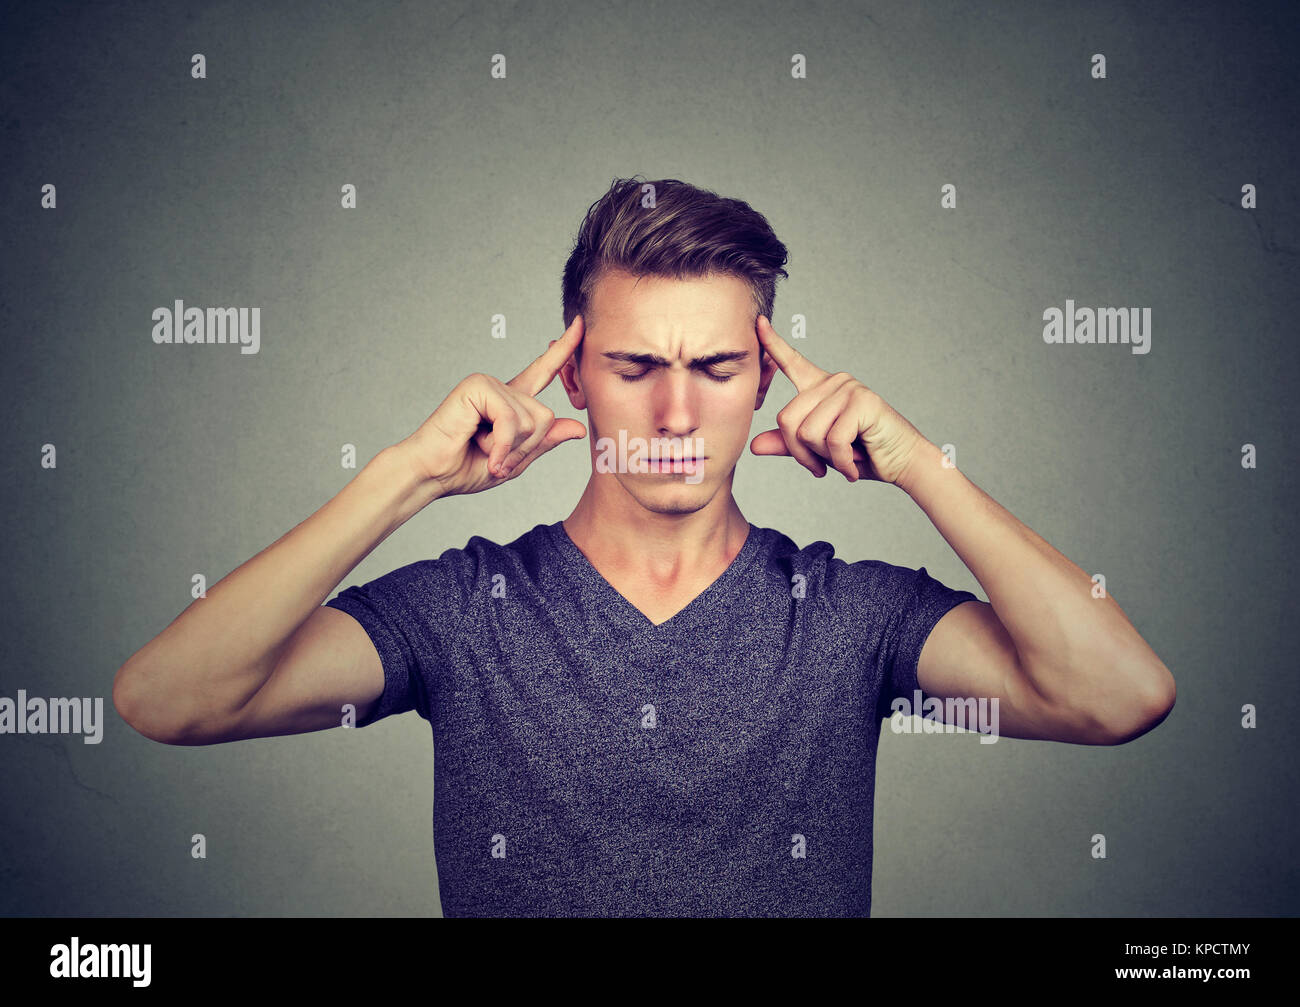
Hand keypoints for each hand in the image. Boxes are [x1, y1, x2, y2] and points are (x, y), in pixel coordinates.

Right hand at [396, 316, 587, 496]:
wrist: (430, 474)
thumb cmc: (465, 468)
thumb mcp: (516, 461)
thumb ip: (545, 442)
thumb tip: (579, 428)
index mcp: (511, 402)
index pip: (544, 371)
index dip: (564, 350)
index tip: (580, 324)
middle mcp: (502, 388)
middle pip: (545, 416)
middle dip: (525, 447)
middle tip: (494, 457)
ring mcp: (488, 384)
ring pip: (531, 420)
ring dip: (510, 447)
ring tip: (482, 449)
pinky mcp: (477, 386)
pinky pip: (511, 419)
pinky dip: (500, 444)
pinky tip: (480, 448)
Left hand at [750, 315, 928, 487]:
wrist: (903, 463)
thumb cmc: (861, 454)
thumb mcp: (818, 451)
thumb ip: (788, 445)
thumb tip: (754, 446)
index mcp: (820, 388)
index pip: (792, 362)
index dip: (774, 344)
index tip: (759, 322)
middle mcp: (834, 382)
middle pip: (788, 419)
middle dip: (801, 453)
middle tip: (821, 467)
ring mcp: (849, 389)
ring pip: (808, 432)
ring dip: (824, 458)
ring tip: (844, 461)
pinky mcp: (863, 402)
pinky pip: (833, 441)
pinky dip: (841, 463)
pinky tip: (854, 466)